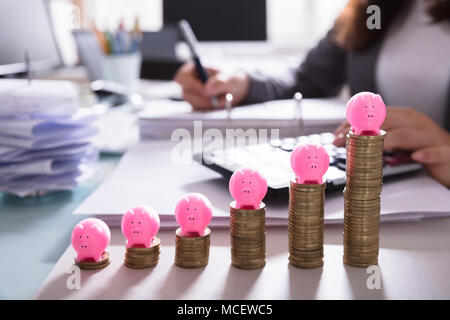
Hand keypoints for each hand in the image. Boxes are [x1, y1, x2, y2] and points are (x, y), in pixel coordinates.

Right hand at [174, 62, 249, 109]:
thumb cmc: (232, 79)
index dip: (193, 86)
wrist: (236, 89)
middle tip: (215, 102)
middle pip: (186, 93)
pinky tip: (218, 104)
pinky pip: (197, 110)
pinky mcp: (195, 104)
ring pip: (192, 103)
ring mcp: (191, 94)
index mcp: (194, 68)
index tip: (206, 92)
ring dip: (206, 105)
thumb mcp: (231, 79)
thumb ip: (221, 82)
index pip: (183, 78)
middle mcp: (189, 81)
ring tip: (221, 100)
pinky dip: (208, 110)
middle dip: (201, 99)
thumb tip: (208, 88)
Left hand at [333, 107, 449, 186]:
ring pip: (408, 135)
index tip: (336, 134)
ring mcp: (431, 137)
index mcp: (404, 117)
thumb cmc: (423, 148)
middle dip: (361, 131)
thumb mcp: (397, 141)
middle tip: (341, 141)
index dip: (355, 123)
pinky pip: (436, 152)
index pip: (375, 115)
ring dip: (385, 141)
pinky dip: (425, 154)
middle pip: (386, 122)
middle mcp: (417, 123)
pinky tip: (416, 156)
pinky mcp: (445, 152)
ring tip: (368, 147)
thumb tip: (350, 139)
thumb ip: (378, 136)